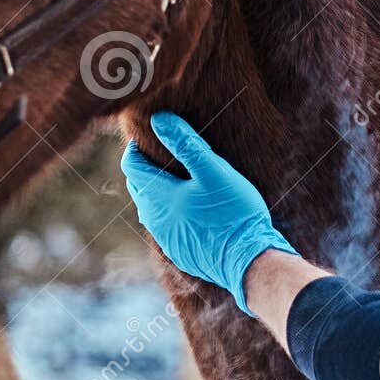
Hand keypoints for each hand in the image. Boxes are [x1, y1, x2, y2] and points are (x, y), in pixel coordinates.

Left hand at [121, 111, 297, 314]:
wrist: (248, 260)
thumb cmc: (233, 212)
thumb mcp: (214, 171)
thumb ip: (186, 144)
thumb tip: (159, 119)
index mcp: (158, 196)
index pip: (131, 165)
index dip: (136, 148)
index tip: (154, 135)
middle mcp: (155, 218)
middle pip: (138, 186)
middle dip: (146, 167)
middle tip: (166, 152)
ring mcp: (166, 238)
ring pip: (150, 207)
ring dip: (157, 190)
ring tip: (180, 177)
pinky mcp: (179, 251)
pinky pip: (164, 226)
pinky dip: (169, 211)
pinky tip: (191, 206)